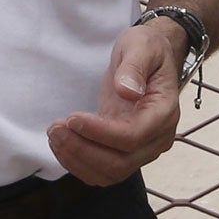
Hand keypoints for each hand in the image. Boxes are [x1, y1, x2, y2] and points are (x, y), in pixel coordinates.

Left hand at [46, 24, 181, 185]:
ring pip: (110, 173)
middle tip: (56, 127)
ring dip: (77, 159)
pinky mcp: (126, 152)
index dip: (101, 133)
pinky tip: (62, 143)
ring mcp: (143, 149)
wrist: (149, 59)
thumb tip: (127, 92)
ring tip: (54, 133)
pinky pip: (103, 171)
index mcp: (164, 112)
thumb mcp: (140, 46)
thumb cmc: (147, 49)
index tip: (73, 118)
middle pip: (120, 163)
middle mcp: (158, 138)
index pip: (133, 136)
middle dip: (83, 149)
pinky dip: (79, 164)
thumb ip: (134, 67)